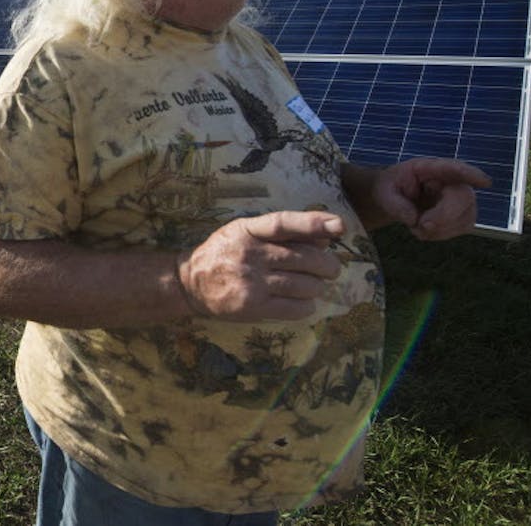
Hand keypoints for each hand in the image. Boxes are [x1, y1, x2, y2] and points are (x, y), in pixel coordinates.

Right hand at [176, 211, 344, 321]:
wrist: (191, 283)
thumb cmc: (224, 253)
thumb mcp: (245, 231)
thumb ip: (281, 232)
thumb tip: (324, 238)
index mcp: (247, 230)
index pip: (283, 223)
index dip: (313, 223)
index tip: (339, 226)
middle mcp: (250, 254)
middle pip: (303, 258)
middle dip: (327, 265)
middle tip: (332, 269)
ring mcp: (251, 282)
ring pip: (303, 285)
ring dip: (318, 286)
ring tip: (316, 285)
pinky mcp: (252, 307)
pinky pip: (294, 308)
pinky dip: (307, 305)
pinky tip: (305, 302)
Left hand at [371, 158, 491, 240]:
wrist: (394, 197)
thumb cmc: (391, 188)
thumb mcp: (384, 193)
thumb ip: (396, 205)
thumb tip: (414, 219)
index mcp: (430, 168)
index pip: (453, 168)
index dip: (471, 174)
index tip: (486, 182)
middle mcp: (450, 181)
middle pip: (464, 197)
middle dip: (446, 215)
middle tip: (422, 225)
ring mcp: (460, 198)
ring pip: (466, 217)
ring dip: (441, 229)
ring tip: (416, 227)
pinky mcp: (463, 214)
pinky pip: (462, 228)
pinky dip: (442, 235)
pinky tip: (424, 230)